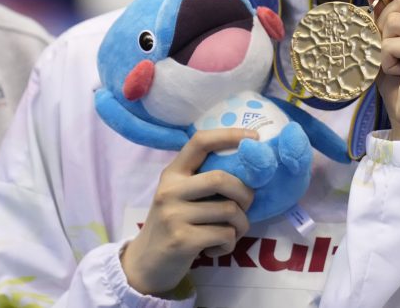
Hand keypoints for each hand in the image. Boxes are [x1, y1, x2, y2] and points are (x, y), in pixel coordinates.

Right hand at [121, 129, 255, 296]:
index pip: (200, 142)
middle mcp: (170, 190)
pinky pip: (225, 235)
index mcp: (173, 173)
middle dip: (245, 193)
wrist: (145, 264)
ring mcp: (173, 215)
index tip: (254, 136)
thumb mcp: (180, 195)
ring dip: (241, 224)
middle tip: (246, 206)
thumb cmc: (173, 225)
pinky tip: (217, 247)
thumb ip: (203, 180)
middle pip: (221, 179)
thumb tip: (249, 169)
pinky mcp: (181, 240)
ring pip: (229, 210)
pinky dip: (229, 243)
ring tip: (231, 231)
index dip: (229, 135)